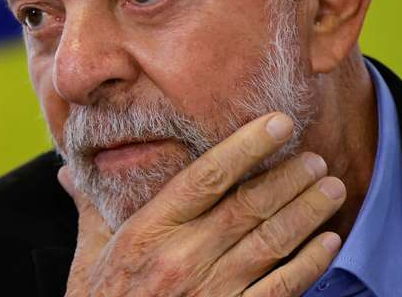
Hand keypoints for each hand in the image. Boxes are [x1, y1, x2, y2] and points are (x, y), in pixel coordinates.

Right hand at [59, 112, 345, 295]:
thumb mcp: (87, 257)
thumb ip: (90, 209)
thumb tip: (70, 171)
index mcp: (148, 233)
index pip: (206, 177)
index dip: (247, 146)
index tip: (279, 123)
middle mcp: (182, 260)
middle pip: (248, 207)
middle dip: (288, 178)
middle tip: (315, 157)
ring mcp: (210, 294)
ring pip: (270, 243)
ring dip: (306, 213)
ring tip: (331, 188)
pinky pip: (280, 290)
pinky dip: (309, 264)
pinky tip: (329, 242)